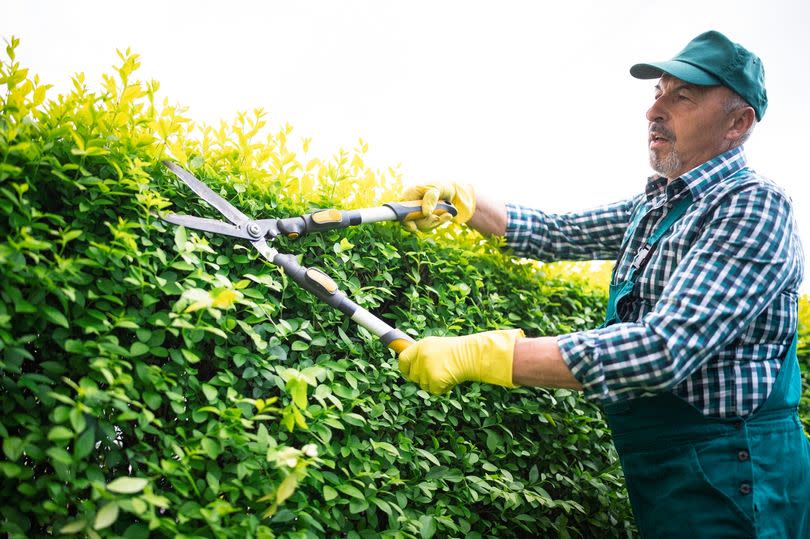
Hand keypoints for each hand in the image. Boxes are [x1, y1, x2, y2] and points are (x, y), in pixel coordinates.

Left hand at [398, 329, 523, 393]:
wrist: (472, 355)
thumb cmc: (456, 351)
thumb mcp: (435, 346)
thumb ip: (422, 354)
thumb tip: (409, 366)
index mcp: (420, 346)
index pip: (402, 359)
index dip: (404, 368)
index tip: (407, 372)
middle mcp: (421, 358)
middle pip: (412, 376)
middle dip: (422, 378)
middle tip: (435, 372)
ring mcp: (427, 370)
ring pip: (423, 385)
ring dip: (433, 383)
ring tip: (445, 372)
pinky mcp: (435, 381)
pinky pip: (434, 391)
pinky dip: (442, 388)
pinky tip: (450, 378)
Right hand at [400, 181, 475, 231]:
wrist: (451, 192)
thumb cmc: (440, 186)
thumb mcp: (436, 188)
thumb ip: (431, 198)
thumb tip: (426, 213)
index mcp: (409, 195)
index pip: (400, 211)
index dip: (405, 221)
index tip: (414, 228)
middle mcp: (410, 206)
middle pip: (411, 222)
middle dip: (426, 222)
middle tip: (438, 217)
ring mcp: (417, 214)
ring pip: (421, 226)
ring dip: (435, 222)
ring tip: (447, 215)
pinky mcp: (425, 220)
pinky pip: (429, 227)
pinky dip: (439, 223)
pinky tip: (447, 215)